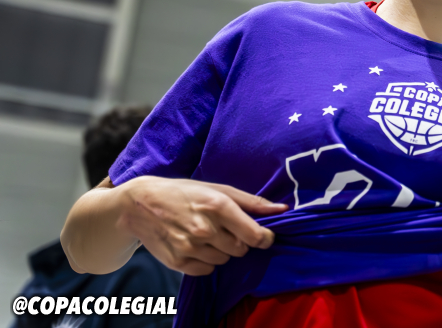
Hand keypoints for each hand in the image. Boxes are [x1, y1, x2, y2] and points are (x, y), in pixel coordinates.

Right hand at [118, 176, 287, 275]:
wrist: (140, 204)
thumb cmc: (184, 193)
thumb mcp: (218, 189)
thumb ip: (252, 202)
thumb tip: (282, 209)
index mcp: (218, 206)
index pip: (255, 236)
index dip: (265, 238)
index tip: (264, 236)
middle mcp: (205, 229)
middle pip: (241, 250)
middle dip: (238, 241)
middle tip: (224, 229)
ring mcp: (189, 247)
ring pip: (224, 260)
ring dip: (221, 251)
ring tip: (206, 234)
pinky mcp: (177, 262)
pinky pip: (207, 270)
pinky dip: (206, 261)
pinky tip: (195, 245)